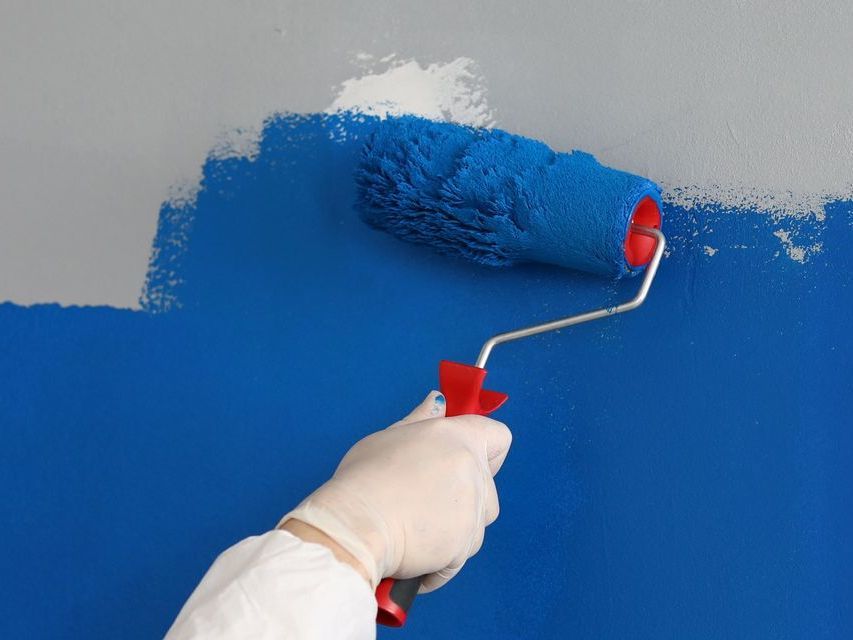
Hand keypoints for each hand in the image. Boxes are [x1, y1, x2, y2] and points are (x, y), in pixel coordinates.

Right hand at [280, 391, 511, 591]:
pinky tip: (414, 550)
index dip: (488, 448)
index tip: (468, 456)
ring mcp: (473, 512)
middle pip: (487, 485)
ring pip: (476, 522)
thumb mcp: (389, 436)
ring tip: (416, 525)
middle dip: (464, 494)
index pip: (498, 437)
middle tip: (424, 498)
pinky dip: (442, 558)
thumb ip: (421, 420)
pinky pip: (460, 555)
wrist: (357, 525)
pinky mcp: (464, 547)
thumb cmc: (365, 478)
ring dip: (455, 527)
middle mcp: (473, 472)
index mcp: (459, 438)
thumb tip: (437, 401)